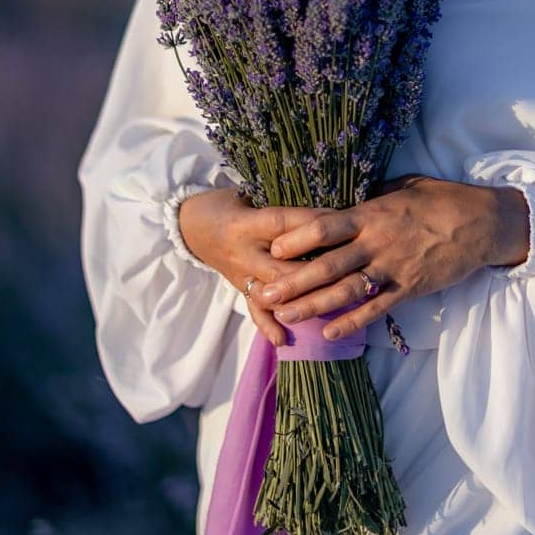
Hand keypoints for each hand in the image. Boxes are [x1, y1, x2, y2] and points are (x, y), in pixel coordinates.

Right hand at [177, 187, 336, 347]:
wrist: (190, 225)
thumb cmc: (227, 203)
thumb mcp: (247, 194)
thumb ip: (277, 201)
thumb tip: (318, 204)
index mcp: (246, 224)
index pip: (283, 224)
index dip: (310, 225)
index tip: (339, 224)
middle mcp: (244, 252)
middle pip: (280, 266)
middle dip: (312, 273)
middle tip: (344, 273)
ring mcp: (241, 274)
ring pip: (271, 291)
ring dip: (298, 301)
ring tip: (326, 307)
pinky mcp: (239, 288)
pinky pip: (254, 310)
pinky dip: (268, 326)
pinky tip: (283, 339)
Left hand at [253, 175, 530, 341]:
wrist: (482, 223)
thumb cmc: (442, 198)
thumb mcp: (403, 186)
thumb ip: (371, 197)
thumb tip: (345, 198)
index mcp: (372, 213)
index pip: (326, 226)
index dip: (297, 238)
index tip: (271, 247)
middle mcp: (377, 242)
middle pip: (327, 265)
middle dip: (292, 281)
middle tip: (263, 294)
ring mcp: (393, 268)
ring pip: (345, 291)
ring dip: (312, 306)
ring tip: (284, 317)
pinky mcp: (409, 288)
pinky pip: (375, 308)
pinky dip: (351, 322)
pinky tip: (329, 333)